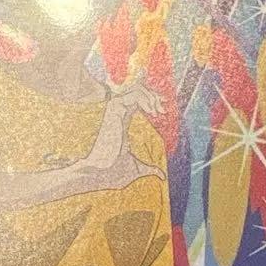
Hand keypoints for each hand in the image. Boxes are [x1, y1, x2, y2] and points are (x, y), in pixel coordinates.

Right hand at [76, 74, 164, 191]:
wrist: (101, 173)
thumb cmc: (114, 172)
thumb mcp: (138, 168)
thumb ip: (151, 169)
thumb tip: (162, 176)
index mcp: (121, 123)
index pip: (135, 102)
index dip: (150, 101)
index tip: (163, 109)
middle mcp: (117, 114)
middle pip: (136, 91)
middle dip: (153, 95)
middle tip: (164, 107)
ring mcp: (115, 111)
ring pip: (136, 89)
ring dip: (151, 96)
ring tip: (158, 110)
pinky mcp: (115, 110)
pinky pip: (134, 94)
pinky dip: (146, 98)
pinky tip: (152, 111)